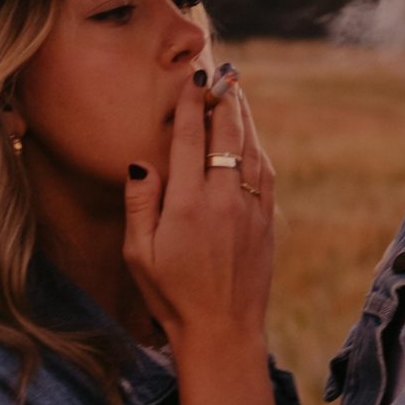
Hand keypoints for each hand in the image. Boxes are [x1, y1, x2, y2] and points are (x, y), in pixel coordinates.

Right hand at [121, 68, 275, 354]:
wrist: (222, 331)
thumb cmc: (170, 295)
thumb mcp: (138, 254)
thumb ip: (140, 202)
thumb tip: (142, 160)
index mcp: (187, 204)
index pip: (190, 138)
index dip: (192, 103)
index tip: (193, 79)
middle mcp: (222, 200)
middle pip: (227, 134)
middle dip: (224, 99)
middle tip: (222, 73)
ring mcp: (250, 210)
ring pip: (251, 149)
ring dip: (244, 118)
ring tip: (236, 93)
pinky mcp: (266, 222)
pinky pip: (265, 173)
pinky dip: (258, 147)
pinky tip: (251, 138)